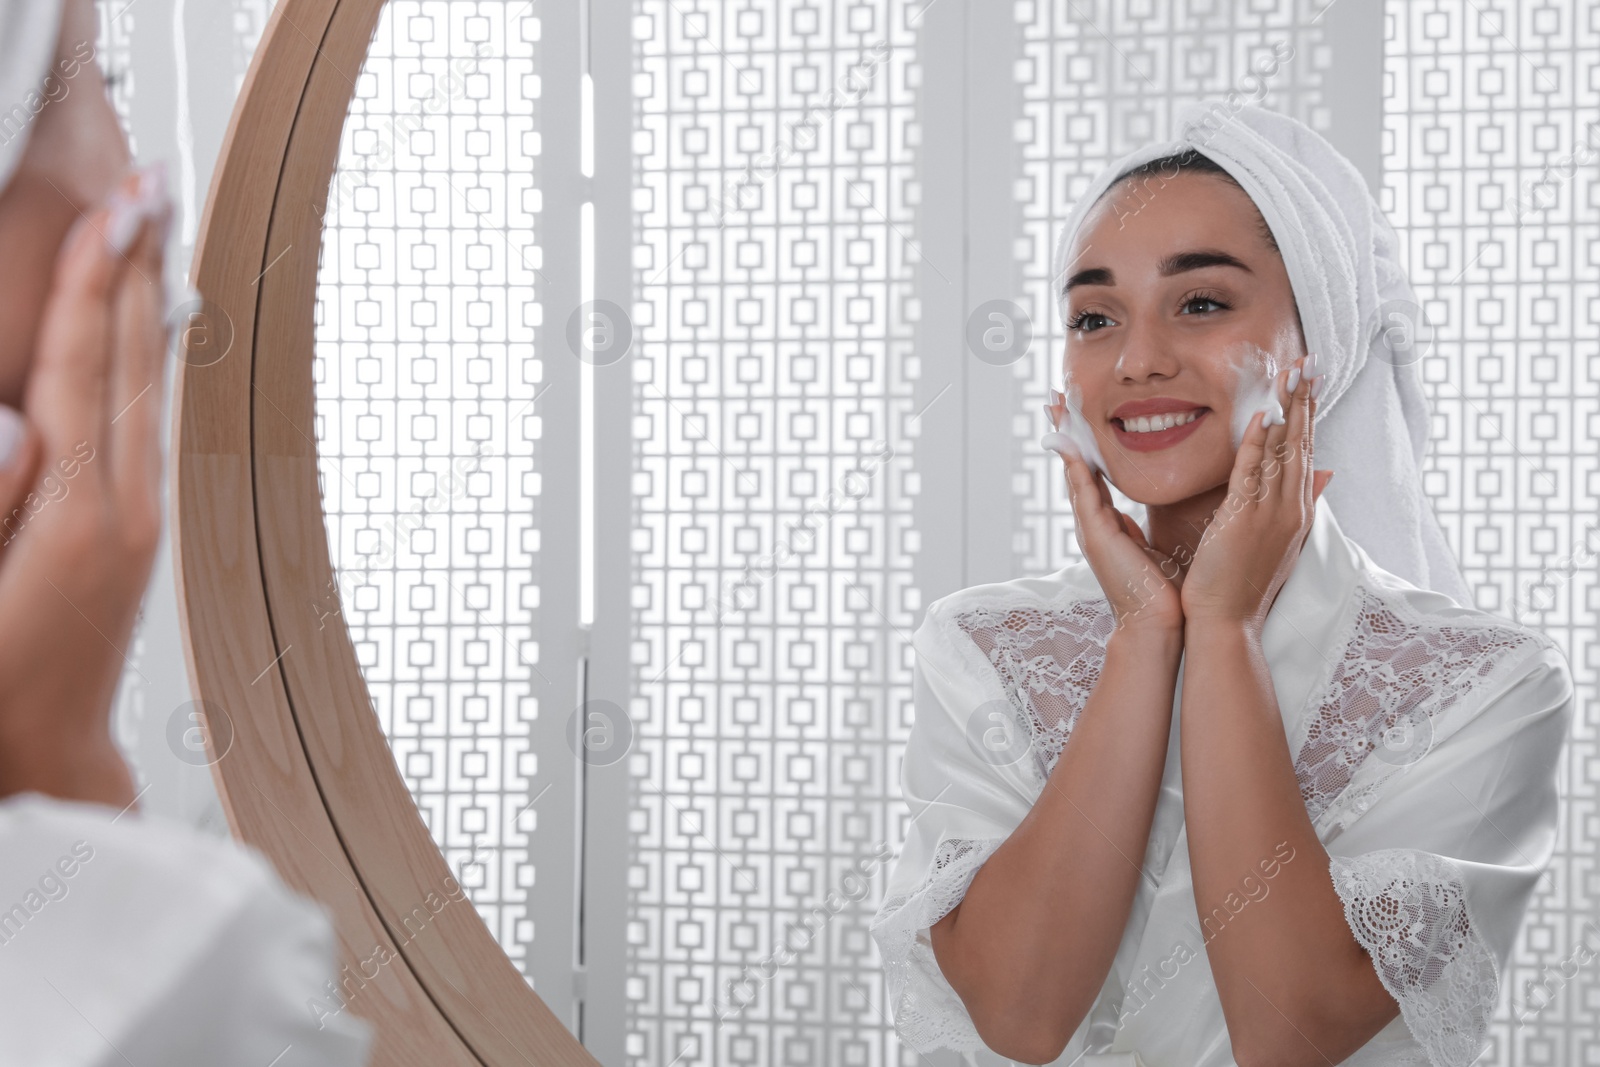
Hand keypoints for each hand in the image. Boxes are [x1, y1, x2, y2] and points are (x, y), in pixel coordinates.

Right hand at [0, 164, 171, 806]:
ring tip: (150, 231)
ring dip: (148, 301)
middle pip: (136, 360)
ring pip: (152, 384)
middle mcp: (128, 507)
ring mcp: (143, 518)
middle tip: (152, 184)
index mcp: (79, 513)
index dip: (95, 283)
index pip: (87, 369)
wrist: (46, 755)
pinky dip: (145, 357)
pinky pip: (147, 419)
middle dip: (139, 267)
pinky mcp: (140, 531)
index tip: (112, 210)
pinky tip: (141, 328)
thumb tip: (12, 424)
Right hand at [1052, 406, 1184, 634]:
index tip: (1076, 412)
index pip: (1091, 472)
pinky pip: (1083, 493)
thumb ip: (1141, 526)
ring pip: (1073, 473)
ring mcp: (1089, 529)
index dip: (1083, 441)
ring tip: (1056, 407)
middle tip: (1055, 396)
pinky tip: (1070, 443)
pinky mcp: (1096, 536)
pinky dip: (1074, 466)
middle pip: (1074, 466)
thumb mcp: (1150, 546)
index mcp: (1107, 524)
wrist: (1156, 625)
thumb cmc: (1160, 590)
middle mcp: (1092, 523)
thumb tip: (1146, 510)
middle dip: (1065, 431)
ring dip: (1064, 438)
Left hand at [1179, 352, 1333, 637]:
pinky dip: (1260, 443)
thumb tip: (1327, 472)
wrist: (1226, 622)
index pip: (1307, 453)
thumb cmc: (1242, 584)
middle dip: (1306, 401)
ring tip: (1293, 373)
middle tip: (1310, 363)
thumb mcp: (1278, 540)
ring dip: (1289, 410)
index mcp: (1296, 512)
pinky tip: (1264, 415)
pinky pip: (1254, 474)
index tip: (1311, 382)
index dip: (1309, 415)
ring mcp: (1271, 514)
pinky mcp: (1245, 520)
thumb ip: (1298, 502)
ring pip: (1285, 452)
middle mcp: (1291, 509)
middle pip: (1303, 444)